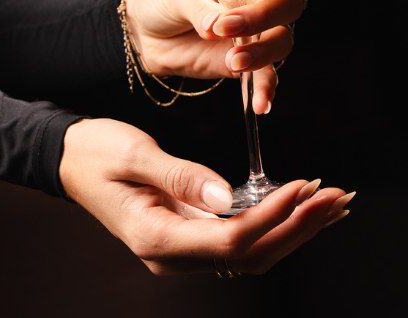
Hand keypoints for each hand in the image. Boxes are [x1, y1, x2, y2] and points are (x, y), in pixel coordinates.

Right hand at [59, 118, 350, 275]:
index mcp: (157, 238)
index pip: (231, 238)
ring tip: (332, 204)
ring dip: (293, 228)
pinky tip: (297, 207)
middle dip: (299, 228)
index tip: (305, 186)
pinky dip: (273, 222)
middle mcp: (173, 254)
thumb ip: (180, 176)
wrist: (68, 159)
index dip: (273, 216)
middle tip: (339, 199)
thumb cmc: (95, 153)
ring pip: (249, 252)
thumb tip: (226, 196)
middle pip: (250, 255)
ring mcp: (181, 248)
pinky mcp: (186, 233)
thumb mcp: (134, 155)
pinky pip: (237, 238)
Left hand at [124, 0, 306, 113]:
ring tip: (234, 60)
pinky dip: (265, 88)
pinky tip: (260, 103)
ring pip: (282, 39)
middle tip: (229, 26)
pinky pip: (266, 75)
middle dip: (267, 15)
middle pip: (290, 1)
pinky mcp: (247, 60)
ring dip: (264, 51)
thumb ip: (199, 7)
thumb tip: (217, 27)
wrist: (142, 30)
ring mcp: (256, 30)